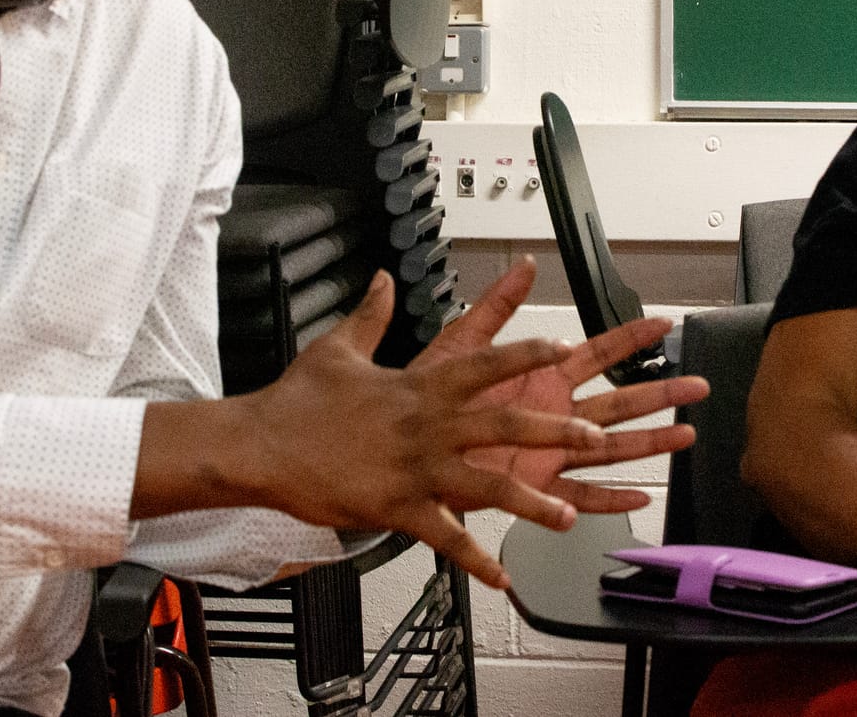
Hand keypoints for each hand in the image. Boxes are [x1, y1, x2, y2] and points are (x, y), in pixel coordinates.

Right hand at [233, 270, 614, 588]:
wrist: (260, 444)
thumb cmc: (297, 400)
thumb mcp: (338, 347)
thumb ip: (372, 314)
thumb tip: (383, 280)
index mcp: (418, 385)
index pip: (486, 363)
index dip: (528, 352)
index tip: (565, 348)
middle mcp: (426, 425)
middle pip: (504, 422)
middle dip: (555, 429)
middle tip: (596, 434)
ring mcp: (415, 469)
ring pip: (487, 486)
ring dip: (531, 503)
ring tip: (567, 517)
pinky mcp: (396, 508)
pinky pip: (445, 537)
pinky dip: (475, 560)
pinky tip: (500, 577)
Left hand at [413, 256, 708, 514]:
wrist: (400, 446)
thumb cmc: (426, 398)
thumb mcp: (462, 345)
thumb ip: (496, 306)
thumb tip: (522, 265)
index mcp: (541, 376)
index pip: (598, 351)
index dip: (631, 338)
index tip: (663, 324)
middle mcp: (554, 413)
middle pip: (620, 399)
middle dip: (660, 392)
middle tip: (696, 385)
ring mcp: (550, 450)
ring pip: (612, 446)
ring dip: (649, 442)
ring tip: (684, 436)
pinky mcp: (536, 486)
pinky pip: (579, 493)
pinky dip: (609, 498)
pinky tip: (639, 494)